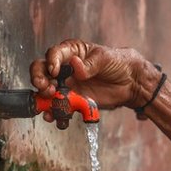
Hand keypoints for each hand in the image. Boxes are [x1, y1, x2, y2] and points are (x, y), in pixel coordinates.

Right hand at [29, 39, 155, 112]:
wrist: (131, 82)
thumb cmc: (118, 62)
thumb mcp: (105, 58)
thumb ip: (89, 64)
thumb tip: (74, 65)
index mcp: (71, 52)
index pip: (53, 54)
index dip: (50, 62)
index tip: (54, 71)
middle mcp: (65, 68)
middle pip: (42, 71)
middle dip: (39, 80)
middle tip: (46, 88)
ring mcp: (68, 85)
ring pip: (47, 92)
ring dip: (43, 100)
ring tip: (49, 106)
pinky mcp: (73, 100)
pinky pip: (59, 107)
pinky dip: (55, 114)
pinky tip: (57, 118)